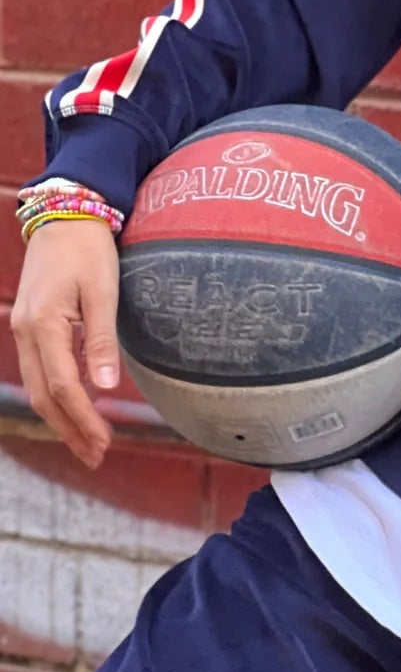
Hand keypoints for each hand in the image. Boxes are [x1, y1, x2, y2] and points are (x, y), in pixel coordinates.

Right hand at [11, 221, 121, 467]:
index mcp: (44, 325)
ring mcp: (23, 330)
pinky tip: (76, 408)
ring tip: (88, 443)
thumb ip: (101, 341)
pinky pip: (39, 370)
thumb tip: (106, 387)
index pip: (62, 387)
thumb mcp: (103, 291)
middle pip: (44, 396)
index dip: (83, 419)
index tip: (104, 442)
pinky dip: (55, 396)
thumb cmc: (89, 250)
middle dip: (70, 429)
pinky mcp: (29, 326)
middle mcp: (26, 332)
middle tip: (96, 455)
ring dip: (61, 418)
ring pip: (37, 387)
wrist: (64, 215)